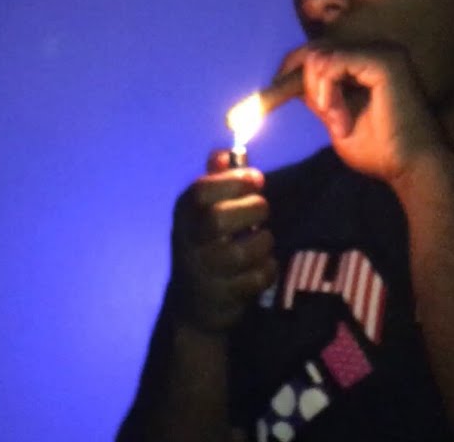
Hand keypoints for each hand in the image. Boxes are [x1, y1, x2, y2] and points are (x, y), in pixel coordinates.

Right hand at [168, 150, 276, 333]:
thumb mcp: (203, 211)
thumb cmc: (205, 244)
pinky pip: (258, 277)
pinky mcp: (223, 296)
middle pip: (219, 219)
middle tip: (260, 211)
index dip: (234, 180)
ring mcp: (204, 270)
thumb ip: (215, 179)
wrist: (194, 302)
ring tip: (259, 242)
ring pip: (245, 251)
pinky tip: (260, 267)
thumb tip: (226, 151)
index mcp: (185, 213)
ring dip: (263, 243)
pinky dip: (267, 270)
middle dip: (252, 210)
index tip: (256, 180)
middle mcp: (189, 240)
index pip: (202, 190)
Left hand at [299, 42, 451, 185]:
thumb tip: (288, 80)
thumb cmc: (380, 150)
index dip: (289, 71)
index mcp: (366, 62)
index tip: (269, 95)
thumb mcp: (336, 118)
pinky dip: (327, 91)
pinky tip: (336, 114)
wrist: (412, 167)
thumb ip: (318, 97)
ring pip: (319, 57)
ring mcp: (381, 51)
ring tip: (338, 121)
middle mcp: (374, 50)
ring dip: (319, 93)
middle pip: (313, 51)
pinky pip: (332, 63)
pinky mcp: (383, 61)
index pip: (317, 53)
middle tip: (324, 118)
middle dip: (302, 85)